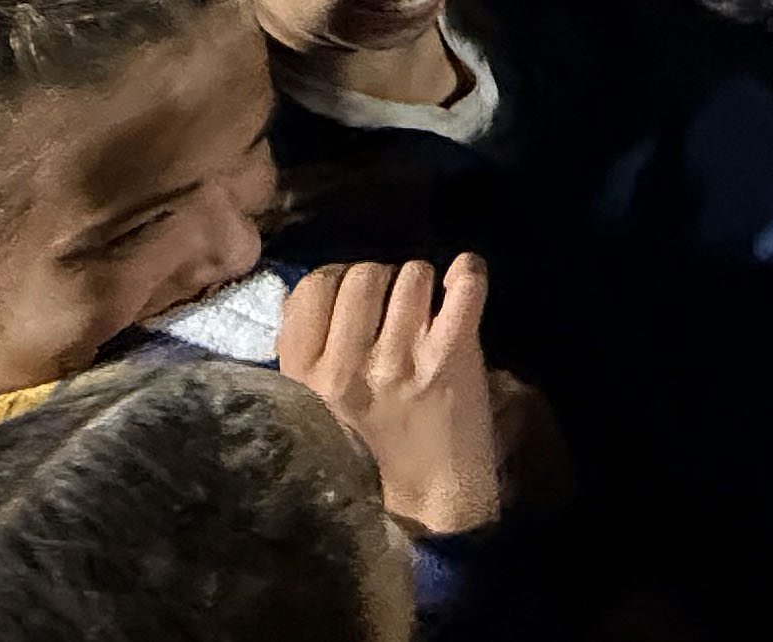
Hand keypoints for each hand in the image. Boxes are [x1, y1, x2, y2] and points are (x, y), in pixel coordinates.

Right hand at [280, 256, 500, 536]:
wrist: (426, 500)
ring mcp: (399, 361)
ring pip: (412, 274)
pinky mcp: (449, 359)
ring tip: (427, 314)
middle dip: (384, 280)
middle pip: (364, 272)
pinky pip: (463, 285)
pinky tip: (463, 281)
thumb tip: (318, 288)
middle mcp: (346, 366)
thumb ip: (310, 350)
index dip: (340, 279)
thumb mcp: (315, 404)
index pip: (314, 285)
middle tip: (395, 308)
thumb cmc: (369, 447)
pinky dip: (468, 273)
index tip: (358, 299)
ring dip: (424, 285)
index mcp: (305, 375)